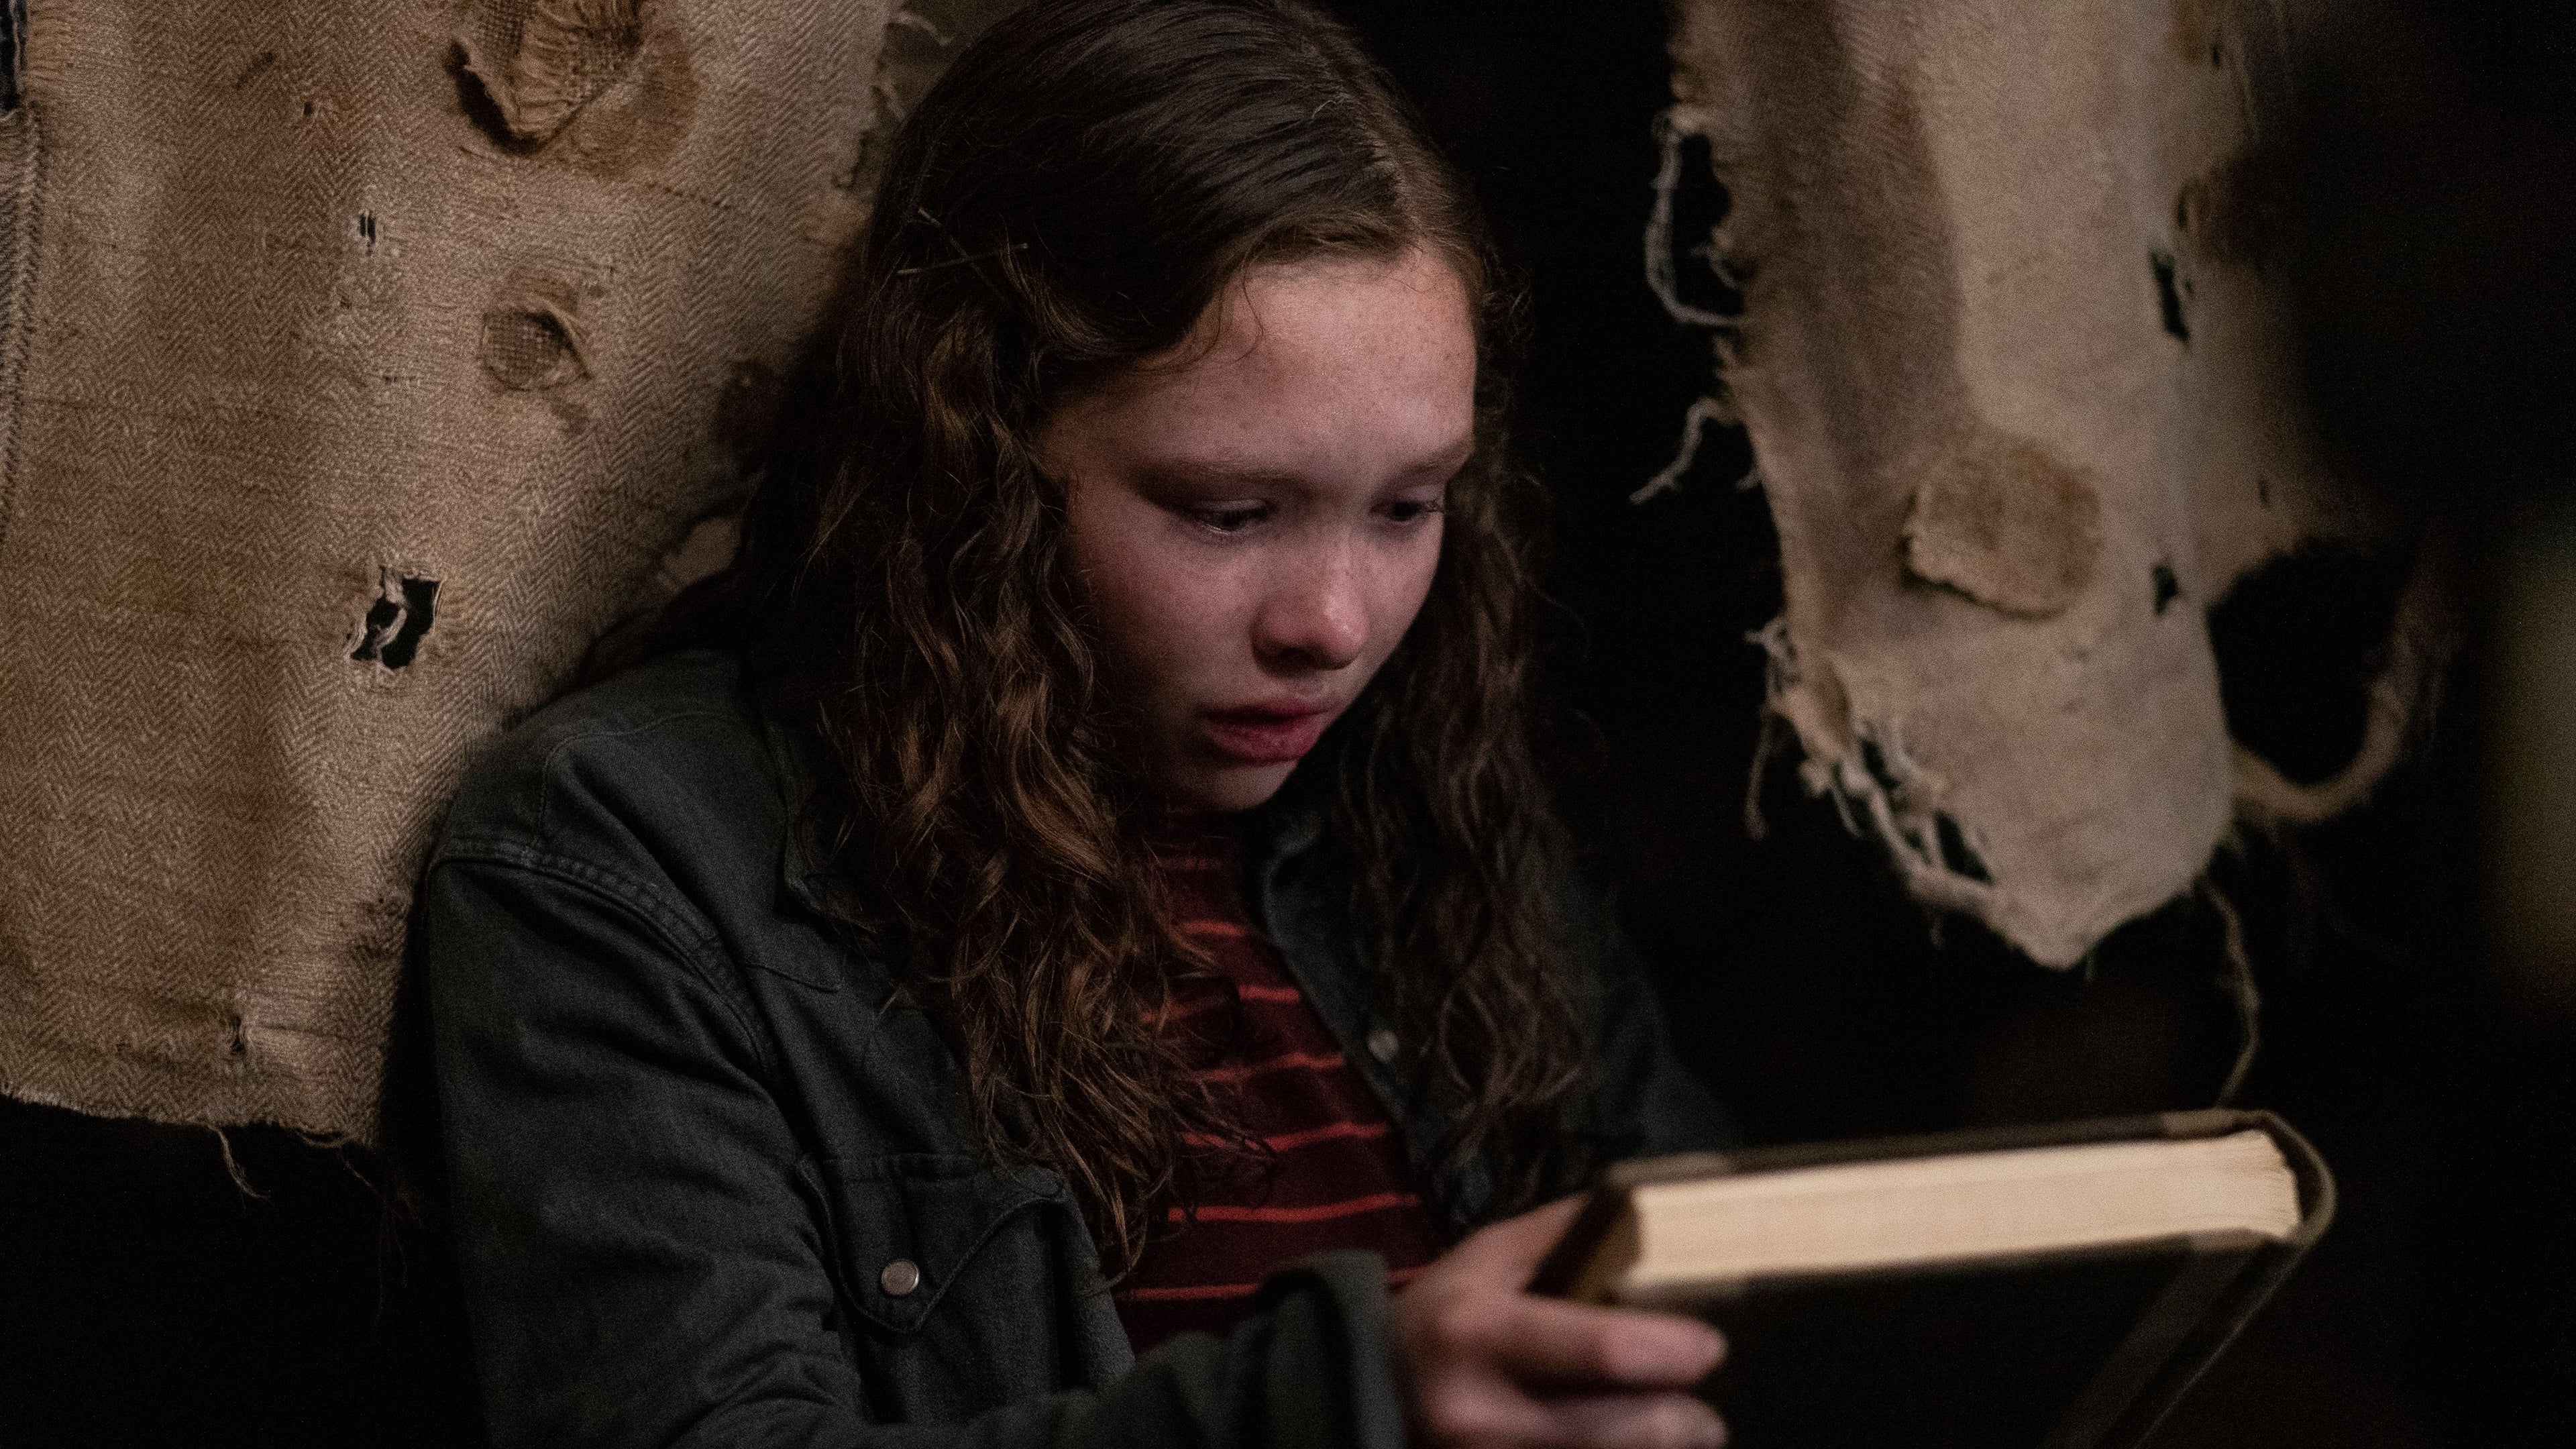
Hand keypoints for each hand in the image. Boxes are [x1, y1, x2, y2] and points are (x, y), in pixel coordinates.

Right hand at [1394, 1197, 1726, 1447]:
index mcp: (1480, 1330)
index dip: (1674, 1350)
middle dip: (1688, 1423)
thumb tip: (1654, 1212)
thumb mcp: (1486, 1257)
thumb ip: (1566, 1233)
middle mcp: (1481, 1412)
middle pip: (1630, 1431)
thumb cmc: (1439, 1319)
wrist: (1363, 1394)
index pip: (1605, 1349)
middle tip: (1701, 1413)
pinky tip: (1626, 1448)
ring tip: (1672, 1436)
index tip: (1709, 1345)